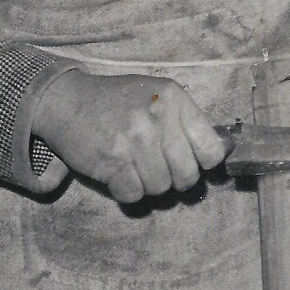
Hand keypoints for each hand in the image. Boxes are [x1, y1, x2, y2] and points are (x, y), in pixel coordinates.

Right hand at [32, 69, 226, 203]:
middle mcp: (157, 117)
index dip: (204, 164)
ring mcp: (134, 139)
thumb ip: (186, 120)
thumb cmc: (118, 101)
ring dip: (150, 185)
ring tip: (137, 167)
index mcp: (175, 99)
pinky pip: (134, 195)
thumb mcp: (157, 95)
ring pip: (161, 188)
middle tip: (161, 169)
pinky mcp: (111, 160)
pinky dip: (128, 191)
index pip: (212, 150)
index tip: (193, 163)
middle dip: (176, 179)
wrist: (67, 100)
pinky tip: (119, 174)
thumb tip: (222, 153)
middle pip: (188, 175)